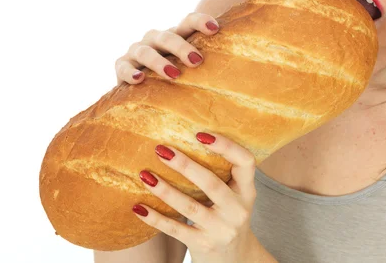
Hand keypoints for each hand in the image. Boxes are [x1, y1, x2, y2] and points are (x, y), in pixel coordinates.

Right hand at [114, 12, 220, 85]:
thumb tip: (261, 51)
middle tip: (197, 61)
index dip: (201, 21)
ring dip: (159, 62)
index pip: (189, 20)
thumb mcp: (199, 66)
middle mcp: (157, 38)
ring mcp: (138, 51)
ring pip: (146, 51)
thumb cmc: (184, 75)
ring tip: (173, 74)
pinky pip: (123, 67)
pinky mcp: (122, 66)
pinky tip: (140, 80)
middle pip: (168, 36)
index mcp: (177, 33)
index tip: (216, 28)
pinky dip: (130, 73)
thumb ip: (218, 59)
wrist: (147, 87)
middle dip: (182, 47)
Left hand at [132, 132, 258, 262]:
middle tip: (161, 149)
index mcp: (247, 191)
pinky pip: (175, 230)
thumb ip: (220, 174)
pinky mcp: (204, 245)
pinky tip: (138, 207)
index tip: (200, 134)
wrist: (235, 259)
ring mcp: (221, 230)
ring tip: (144, 175)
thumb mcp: (233, 195)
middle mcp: (238, 210)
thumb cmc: (227, 215)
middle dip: (185, 165)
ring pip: (190, 207)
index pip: (246, 162)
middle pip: (211, 184)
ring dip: (165, 190)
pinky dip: (155, 218)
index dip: (226, 146)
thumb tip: (182, 139)